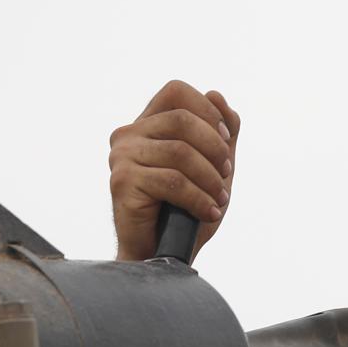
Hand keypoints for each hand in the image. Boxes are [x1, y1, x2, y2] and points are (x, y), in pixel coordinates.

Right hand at [109, 79, 240, 261]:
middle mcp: (128, 135)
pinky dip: (199, 199)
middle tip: (226, 177)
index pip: (176, 92)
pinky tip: (208, 213)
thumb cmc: (186, 211)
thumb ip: (221, 132)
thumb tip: (216, 94)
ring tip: (219, 200)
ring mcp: (122, 156)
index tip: (225, 143)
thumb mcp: (214, 167)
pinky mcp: (122, 181)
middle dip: (214, 148)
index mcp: (147, 125)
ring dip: (210, 179)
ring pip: (180, 152)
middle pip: (181, 119)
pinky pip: (173, 181)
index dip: (207, 111)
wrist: (163, 255)